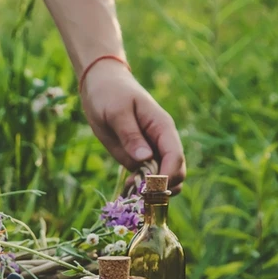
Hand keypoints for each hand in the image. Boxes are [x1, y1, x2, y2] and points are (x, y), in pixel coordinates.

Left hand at [80, 60, 185, 193]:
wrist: (100, 85)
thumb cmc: (110, 93)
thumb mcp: (117, 112)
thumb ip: (130, 135)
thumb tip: (146, 159)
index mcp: (162, 128)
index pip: (175, 157)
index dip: (166, 176)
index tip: (149, 188)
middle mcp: (162, 142)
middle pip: (176, 173)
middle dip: (162, 188)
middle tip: (138, 193)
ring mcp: (151, 152)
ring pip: (165, 180)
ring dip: (153, 192)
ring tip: (131, 191)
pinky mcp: (138, 159)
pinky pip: (147, 180)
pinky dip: (141, 189)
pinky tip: (126, 189)